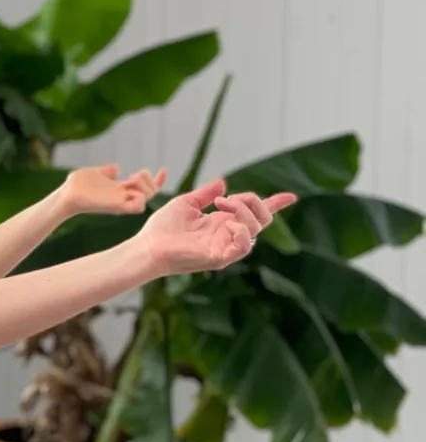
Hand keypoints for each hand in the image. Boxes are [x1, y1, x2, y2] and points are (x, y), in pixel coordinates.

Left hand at [59, 164, 166, 216]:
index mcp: (122, 189)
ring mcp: (122, 202)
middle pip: (153, 192)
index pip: (147, 188)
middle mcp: (124, 197)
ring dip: (145, 185)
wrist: (66, 193)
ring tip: (131, 178)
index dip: (158, 180)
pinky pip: (139, 206)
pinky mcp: (118, 207)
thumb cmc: (77, 185)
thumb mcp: (96, 173)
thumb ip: (107, 171)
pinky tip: (128, 186)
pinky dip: (140, 197)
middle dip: (151, 180)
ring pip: (149, 197)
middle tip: (134, 174)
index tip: (164, 169)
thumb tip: (116, 168)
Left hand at [137, 178, 297, 275]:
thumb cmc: (163, 226)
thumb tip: (223, 183)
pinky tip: (228, 224)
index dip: (275, 204)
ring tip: (221, 206)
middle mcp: (228, 234)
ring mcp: (226, 247)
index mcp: (223, 222)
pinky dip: (241, 232)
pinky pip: (243, 247)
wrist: (149, 244)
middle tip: (225, 199)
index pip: (255, 213)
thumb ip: (206, 194)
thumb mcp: (187, 203)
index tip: (291, 196)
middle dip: (252, 201)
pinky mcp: (220, 258)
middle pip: (263, 218)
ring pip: (255, 228)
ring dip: (242, 211)